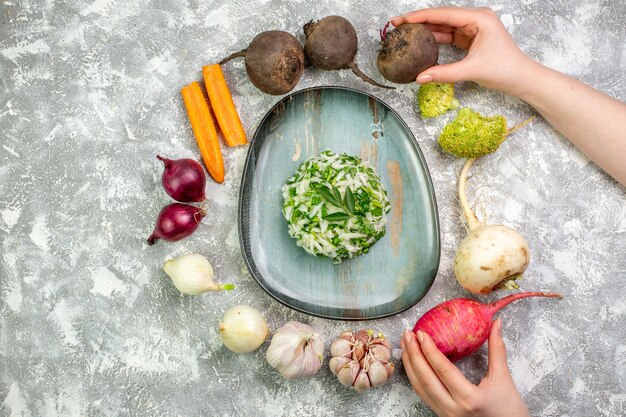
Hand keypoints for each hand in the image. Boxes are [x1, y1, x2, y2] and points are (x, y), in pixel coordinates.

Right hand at [390, 7, 535, 95]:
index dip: (421, 16)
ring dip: (425, 30)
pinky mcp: (471, 38)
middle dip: (419, 21)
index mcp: (479, 18)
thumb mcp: (471, 70)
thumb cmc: (505, 69)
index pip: (444, 14)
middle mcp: (475, 19)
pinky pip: (449, 36)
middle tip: (397, 25)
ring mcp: (473, 28)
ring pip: (444, 26)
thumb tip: (420, 78)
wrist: (521, 78)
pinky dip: (435, 40)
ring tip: (405, 33)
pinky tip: (420, 42)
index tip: (402, 20)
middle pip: (441, 17)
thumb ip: (444, 73)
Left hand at [400, 318, 529, 416]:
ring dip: (410, 365)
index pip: (442, 370)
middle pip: (425, 378)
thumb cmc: (510, 411)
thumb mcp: (504, 379)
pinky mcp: (442, 415)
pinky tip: (412, 364)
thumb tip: (496, 324)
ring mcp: (445, 414)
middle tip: (407, 334)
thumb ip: (497, 350)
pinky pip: (423, 394)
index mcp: (468, 398)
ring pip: (420, 387)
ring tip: (405, 345)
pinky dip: (415, 377)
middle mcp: (453, 408)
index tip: (420, 333)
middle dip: (413, 354)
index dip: (429, 350)